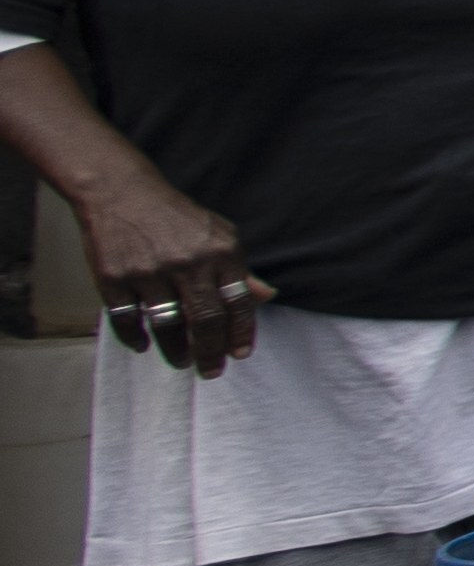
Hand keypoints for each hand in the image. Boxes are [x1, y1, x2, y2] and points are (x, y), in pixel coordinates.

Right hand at [81, 166, 260, 376]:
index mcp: (220, 252)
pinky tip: (144, 345)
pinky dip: (135, 338)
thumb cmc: (175, 218)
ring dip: (177, 351)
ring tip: (183, 361)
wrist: (121, 193)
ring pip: (167, 325)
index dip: (241, 333)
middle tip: (211, 371)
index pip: (238, 302)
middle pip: (205, 320)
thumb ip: (240, 269)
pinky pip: (126, 320)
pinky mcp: (114, 278)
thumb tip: (267, 297)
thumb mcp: (218, 233)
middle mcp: (187, 263)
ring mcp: (148, 272)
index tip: (239, 355)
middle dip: (211, 352)